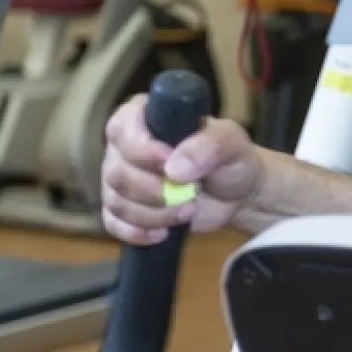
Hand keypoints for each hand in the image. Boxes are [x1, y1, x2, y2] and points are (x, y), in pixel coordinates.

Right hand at [101, 94, 264, 245]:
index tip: (169, 166)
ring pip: (116, 202)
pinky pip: (113, 224)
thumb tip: (174, 169)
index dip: (142, 152)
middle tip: (192, 195)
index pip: (122, 130)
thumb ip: (210, 145)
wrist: (238, 194)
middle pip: (117, 173)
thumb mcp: (232, 143)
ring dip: (154, 214)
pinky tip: (162, 234)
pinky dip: (137, 233)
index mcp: (143, 117)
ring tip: (188, 211)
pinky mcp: (123, 209)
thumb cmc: (230, 159)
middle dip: (156, 192)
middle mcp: (123, 147)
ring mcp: (120, 179)